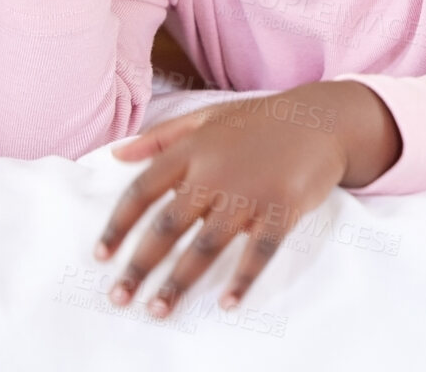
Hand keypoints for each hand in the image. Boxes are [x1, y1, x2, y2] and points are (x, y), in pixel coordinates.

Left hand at [94, 85, 350, 316]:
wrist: (324, 118)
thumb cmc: (262, 120)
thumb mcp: (209, 117)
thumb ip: (161, 136)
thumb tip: (116, 154)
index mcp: (193, 150)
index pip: (142, 191)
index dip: (118, 226)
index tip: (101, 255)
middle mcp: (216, 172)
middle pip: (168, 227)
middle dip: (140, 266)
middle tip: (121, 297)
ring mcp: (251, 192)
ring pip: (206, 245)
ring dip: (180, 281)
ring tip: (159, 308)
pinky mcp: (284, 207)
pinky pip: (259, 251)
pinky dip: (243, 278)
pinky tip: (227, 301)